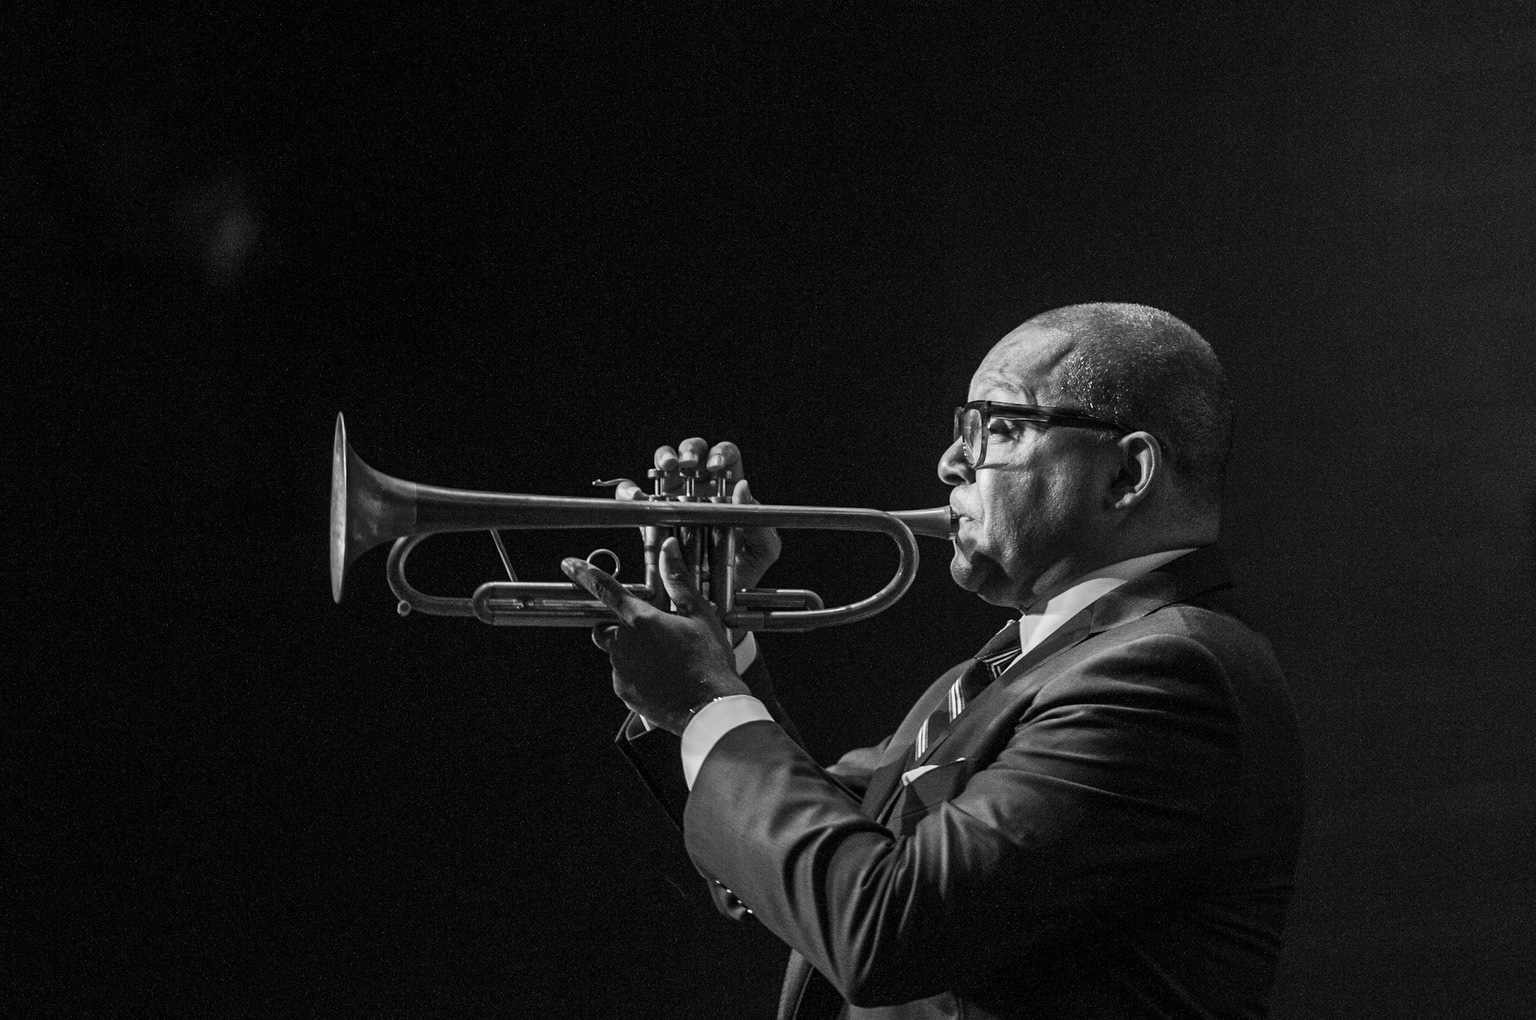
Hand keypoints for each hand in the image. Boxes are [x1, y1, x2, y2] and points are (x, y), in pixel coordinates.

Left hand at [562, 536, 749, 734]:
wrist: (709, 708)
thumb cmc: (708, 661)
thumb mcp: (700, 614)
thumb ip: (679, 580)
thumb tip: (669, 548)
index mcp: (640, 620)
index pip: (606, 589)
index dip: (585, 574)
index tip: (569, 564)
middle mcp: (623, 644)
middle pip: (605, 628)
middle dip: (619, 627)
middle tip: (650, 633)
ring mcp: (621, 670)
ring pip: (617, 654)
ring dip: (633, 652)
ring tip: (665, 660)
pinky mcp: (624, 691)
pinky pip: (624, 676)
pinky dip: (638, 674)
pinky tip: (663, 678)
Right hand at [608, 438, 781, 592]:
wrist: (715, 598)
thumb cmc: (742, 571)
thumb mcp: (762, 551)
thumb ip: (761, 526)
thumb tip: (743, 490)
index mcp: (728, 490)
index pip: (725, 456)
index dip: (721, 454)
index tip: (716, 467)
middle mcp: (700, 488)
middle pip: (693, 451)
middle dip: (690, 450)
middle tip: (689, 464)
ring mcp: (674, 498)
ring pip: (663, 463)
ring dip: (664, 457)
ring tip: (667, 468)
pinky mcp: (650, 515)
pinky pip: (634, 495)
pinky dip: (631, 489)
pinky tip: (638, 495)